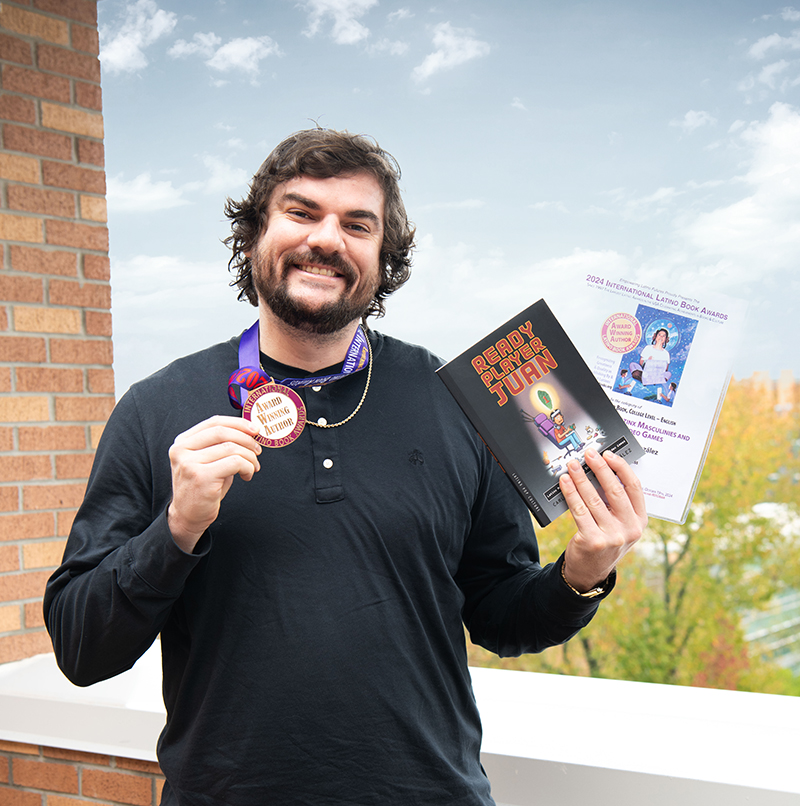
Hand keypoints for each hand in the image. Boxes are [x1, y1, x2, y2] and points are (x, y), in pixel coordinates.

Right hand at [167, 416, 261, 552]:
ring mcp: (189, 463)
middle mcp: (182, 450)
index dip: (238, 423)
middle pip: (223, 432)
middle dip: (246, 439)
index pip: (214, 422)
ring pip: (232, 448)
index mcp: (183, 442)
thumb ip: (222, 444)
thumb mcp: (208, 461)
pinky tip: (247, 475)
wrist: (188, 516)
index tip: (255, 429)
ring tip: (253, 466)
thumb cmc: (203, 487)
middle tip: (258, 450)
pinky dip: (247, 467)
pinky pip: (235, 463)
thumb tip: (250, 431)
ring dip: (249, 456)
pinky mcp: (201, 477)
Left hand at [559, 448, 646, 592]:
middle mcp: (630, 529)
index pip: (634, 488)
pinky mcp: (592, 541)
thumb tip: (600, 470)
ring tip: (572, 465)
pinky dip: (570, 493)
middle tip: (589, 454)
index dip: (621, 468)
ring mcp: (612, 537)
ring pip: (594, 499)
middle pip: (615, 490)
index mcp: (640, 521)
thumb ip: (616, 503)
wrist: (591, 571)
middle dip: (600, 468)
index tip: (609, 454)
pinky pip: (579, 511)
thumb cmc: (604, 540)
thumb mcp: (619, 524)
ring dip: (581, 479)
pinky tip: (564, 483)